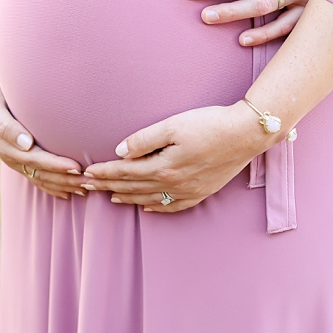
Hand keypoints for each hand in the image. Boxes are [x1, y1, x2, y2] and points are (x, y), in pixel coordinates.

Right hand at [0, 76, 88, 198]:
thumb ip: (6, 126)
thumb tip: (27, 144)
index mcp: (5, 146)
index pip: (35, 160)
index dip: (55, 165)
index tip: (76, 167)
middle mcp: (11, 157)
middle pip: (42, 174)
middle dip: (66, 179)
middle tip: (90, 182)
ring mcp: (16, 160)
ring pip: (42, 178)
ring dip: (64, 185)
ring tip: (86, 188)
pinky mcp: (20, 159)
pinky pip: (37, 177)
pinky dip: (54, 186)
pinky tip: (69, 192)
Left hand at [81, 102, 272, 212]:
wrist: (246, 134)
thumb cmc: (210, 124)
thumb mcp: (173, 125)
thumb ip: (144, 139)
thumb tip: (120, 152)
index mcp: (164, 167)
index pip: (125, 172)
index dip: (104, 173)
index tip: (86, 174)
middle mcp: (173, 184)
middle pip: (133, 188)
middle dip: (108, 187)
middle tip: (87, 188)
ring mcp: (188, 191)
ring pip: (150, 199)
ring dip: (128, 199)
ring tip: (111, 197)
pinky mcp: (201, 192)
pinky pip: (172, 207)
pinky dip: (156, 208)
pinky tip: (147, 208)